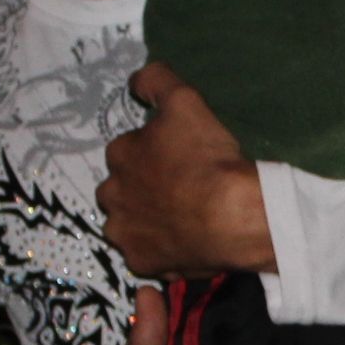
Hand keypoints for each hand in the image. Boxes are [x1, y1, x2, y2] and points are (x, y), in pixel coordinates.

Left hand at [99, 63, 274, 278]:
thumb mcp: (186, 101)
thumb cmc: (208, 158)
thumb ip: (156, 80)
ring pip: (128, 225)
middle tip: (180, 191)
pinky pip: (148, 256)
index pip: (127, 150)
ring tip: (181, 220)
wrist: (234, 216)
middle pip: (121, 189)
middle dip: (141, 189)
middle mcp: (111, 195)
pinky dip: (162, 251)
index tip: (178, 159)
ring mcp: (125, 234)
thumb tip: (136, 81)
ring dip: (146, 221)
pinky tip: (186, 244)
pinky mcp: (142, 264)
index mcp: (119, 155)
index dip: (153, 153)